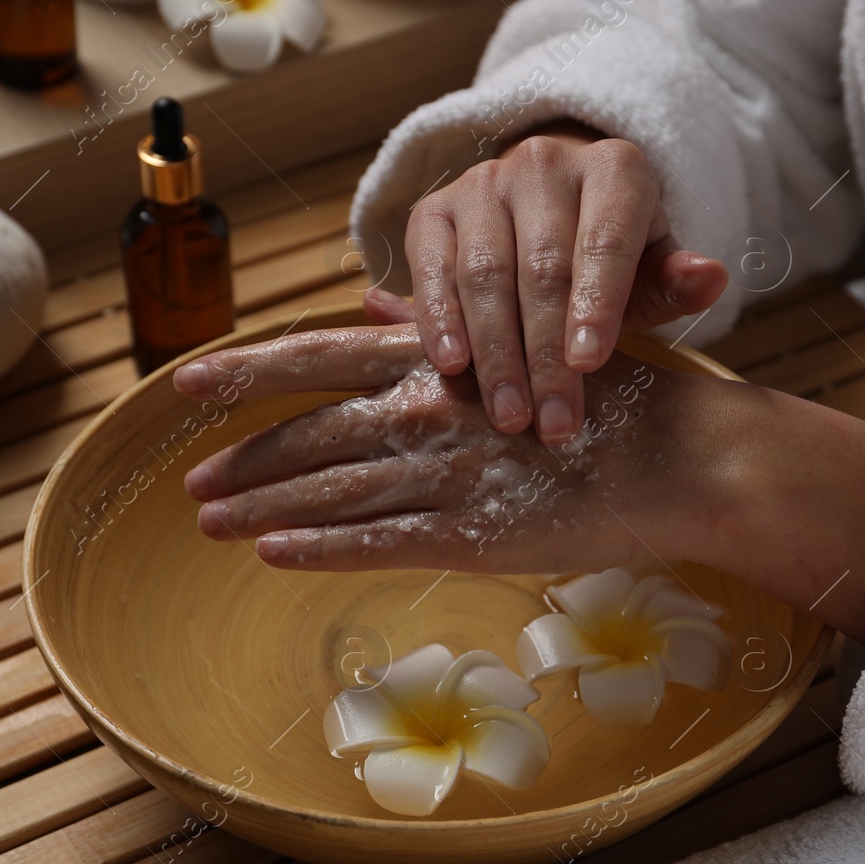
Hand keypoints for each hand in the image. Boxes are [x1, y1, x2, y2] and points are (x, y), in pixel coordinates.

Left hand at [173, 323, 720, 573]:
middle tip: (190, 486)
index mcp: (440, 358)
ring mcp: (449, 473)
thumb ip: (436, 327)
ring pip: (331, 492)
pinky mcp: (474, 533)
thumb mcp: (518, 341)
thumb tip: (367, 307)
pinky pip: (379, 542)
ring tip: (209, 524)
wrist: (679, 455)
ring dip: (262, 510)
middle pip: (310, 435)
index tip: (186, 384)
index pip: (319, 358)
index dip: (247, 371)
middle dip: (243, 462)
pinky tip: (272, 556)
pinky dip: (319, 549)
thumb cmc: (604, 394)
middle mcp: (432, 408)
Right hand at [367, 124, 728, 447]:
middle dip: (546, 355)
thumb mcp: (650, 266)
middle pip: (542, 267)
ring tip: (510, 416)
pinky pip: (430, 267)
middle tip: (552, 424)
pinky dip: (438, 319)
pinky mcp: (434, 209)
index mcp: (614, 169)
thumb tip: (710, 279)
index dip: (596, 304)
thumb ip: (673, 282)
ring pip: (484, 272)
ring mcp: (483, 183)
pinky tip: (451, 366)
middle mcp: (544, 163)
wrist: (552, 209)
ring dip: (495, 353)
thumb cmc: (611, 254)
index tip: (591, 365)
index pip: (605, 240)